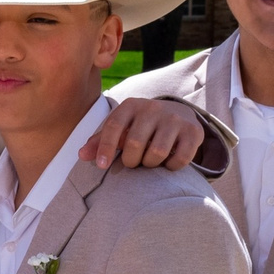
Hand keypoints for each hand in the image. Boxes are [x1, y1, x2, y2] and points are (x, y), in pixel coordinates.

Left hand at [80, 98, 203, 170]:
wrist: (178, 113)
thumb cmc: (140, 126)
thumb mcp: (120, 128)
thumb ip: (100, 141)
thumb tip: (81, 155)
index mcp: (131, 106)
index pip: (114, 126)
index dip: (106, 148)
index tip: (102, 166)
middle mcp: (153, 108)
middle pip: (135, 143)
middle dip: (131, 160)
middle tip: (133, 162)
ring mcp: (174, 119)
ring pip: (157, 153)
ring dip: (150, 164)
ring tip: (149, 161)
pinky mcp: (193, 131)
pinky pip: (180, 158)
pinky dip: (171, 167)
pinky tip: (167, 163)